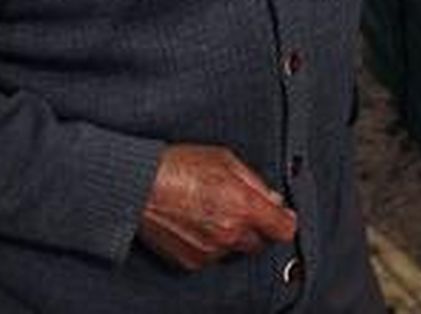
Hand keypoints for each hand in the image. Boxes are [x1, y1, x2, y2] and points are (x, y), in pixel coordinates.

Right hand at [138, 144, 297, 270]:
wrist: (136, 187)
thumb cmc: (177, 166)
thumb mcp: (224, 159)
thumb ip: (254, 182)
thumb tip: (273, 199)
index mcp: (243, 207)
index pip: (284, 229)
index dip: (284, 220)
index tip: (279, 215)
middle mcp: (230, 233)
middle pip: (259, 242)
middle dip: (254, 226)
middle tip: (235, 205)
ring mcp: (210, 251)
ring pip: (234, 249)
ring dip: (229, 234)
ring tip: (207, 210)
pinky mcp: (190, 261)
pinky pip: (211, 256)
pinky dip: (209, 243)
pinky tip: (194, 222)